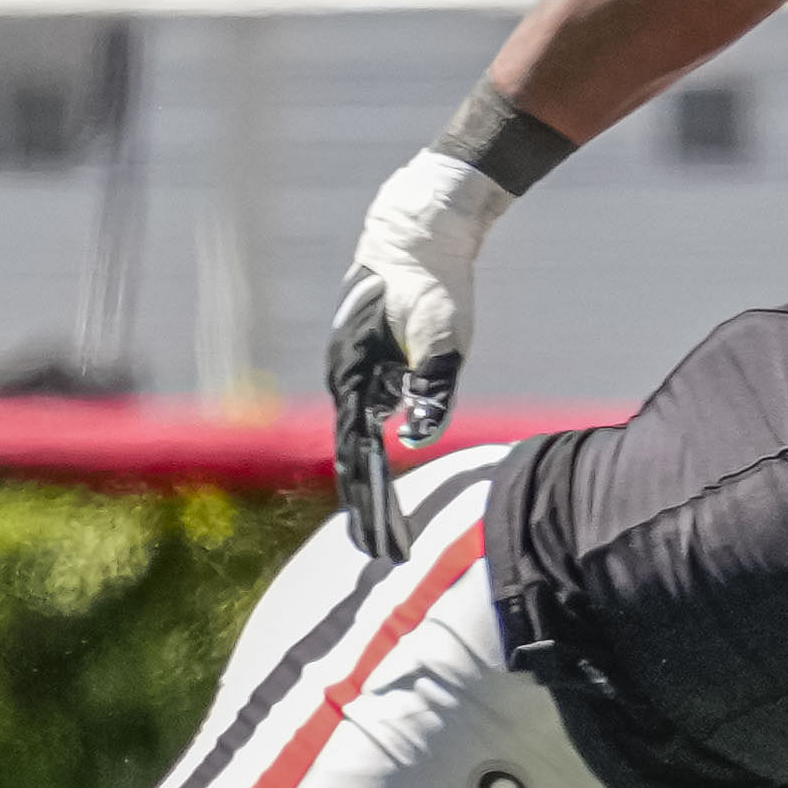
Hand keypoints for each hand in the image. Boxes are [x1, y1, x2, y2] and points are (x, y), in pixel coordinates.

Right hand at [322, 145, 517, 555]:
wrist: (418, 232)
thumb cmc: (432, 281)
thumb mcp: (441, 333)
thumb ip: (432, 385)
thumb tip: (415, 439)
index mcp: (353, 375)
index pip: (357, 455)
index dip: (371, 502)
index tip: (383, 544)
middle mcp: (346, 380)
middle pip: (354, 458)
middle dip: (370, 509)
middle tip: (387, 555)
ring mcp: (356, 375)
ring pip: (362, 443)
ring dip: (375, 486)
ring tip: (388, 532)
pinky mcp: (374, 369)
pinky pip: (372, 422)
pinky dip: (381, 455)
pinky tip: (394, 483)